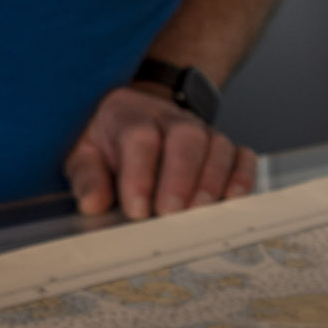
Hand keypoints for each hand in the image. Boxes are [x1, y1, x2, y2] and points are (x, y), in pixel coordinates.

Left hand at [63, 85, 254, 220]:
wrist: (134, 120)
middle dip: (181, 176)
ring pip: (218, 146)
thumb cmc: (107, 144)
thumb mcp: (84, 154)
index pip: (140, 137)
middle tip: (172, 212)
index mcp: (129, 115)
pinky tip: (233, 198)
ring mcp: (202, 131)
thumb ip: (87, 177)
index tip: (137, 209)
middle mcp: (171, 118)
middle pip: (186, 137)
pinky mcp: (224, 147)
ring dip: (212, 180)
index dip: (140, 174)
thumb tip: (94, 203)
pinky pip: (242, 156)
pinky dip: (243, 176)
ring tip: (200, 210)